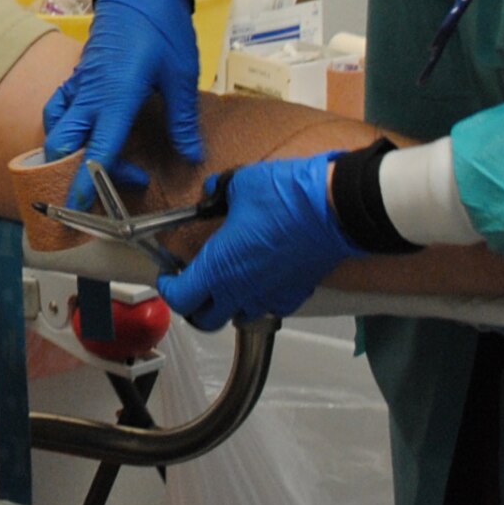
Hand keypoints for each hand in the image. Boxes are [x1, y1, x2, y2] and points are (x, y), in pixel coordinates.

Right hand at [41, 0, 201, 200]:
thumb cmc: (162, 26)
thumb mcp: (181, 73)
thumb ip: (182, 118)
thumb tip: (192, 155)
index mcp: (116, 94)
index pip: (97, 147)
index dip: (87, 180)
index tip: (80, 207)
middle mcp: (90, 93)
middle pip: (63, 143)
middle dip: (70, 174)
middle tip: (102, 191)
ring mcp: (79, 82)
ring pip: (54, 126)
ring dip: (63, 151)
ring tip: (91, 165)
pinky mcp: (78, 74)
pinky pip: (59, 106)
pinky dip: (62, 127)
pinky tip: (82, 133)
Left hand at [157, 153, 352, 329]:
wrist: (335, 209)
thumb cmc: (284, 196)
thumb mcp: (239, 184)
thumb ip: (217, 194)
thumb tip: (212, 194)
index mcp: (218, 268)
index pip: (181, 299)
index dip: (169, 289)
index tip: (168, 275)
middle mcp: (240, 291)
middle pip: (205, 320)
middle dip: (194, 305)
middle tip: (193, 283)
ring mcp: (269, 297)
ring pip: (238, 315)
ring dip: (227, 303)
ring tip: (228, 279)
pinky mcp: (294, 295)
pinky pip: (268, 306)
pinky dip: (258, 298)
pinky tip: (260, 276)